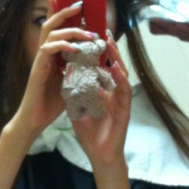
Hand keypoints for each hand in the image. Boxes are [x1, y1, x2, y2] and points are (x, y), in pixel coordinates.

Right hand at [13, 2, 97, 137]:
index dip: (56, 9)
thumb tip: (95, 57)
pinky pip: (48, 50)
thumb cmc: (51, 101)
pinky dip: (62, 46)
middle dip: (64, 11)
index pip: (54, 27)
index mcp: (51, 54)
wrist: (36, 119)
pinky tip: (74, 49)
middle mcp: (44, 53)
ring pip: (51, 33)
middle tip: (80, 4)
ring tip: (88, 34)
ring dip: (71, 30)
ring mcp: (40, 60)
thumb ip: (78, 66)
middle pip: (50, 23)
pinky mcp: (38, 69)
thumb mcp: (70, 79)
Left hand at [71, 36, 131, 165]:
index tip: (91, 37)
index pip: (101, 68)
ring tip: (109, 43)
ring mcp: (121, 100)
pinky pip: (124, 91)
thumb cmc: (90, 133)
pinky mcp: (125, 110)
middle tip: (103, 32)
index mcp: (103, 91)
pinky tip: (115, 68)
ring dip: (116, 58)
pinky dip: (120, 79)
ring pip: (121, 74)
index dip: (98, 53)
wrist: (99, 155)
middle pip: (113, 66)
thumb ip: (73, 91)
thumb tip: (63, 73)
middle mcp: (114, 92)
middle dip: (109, 49)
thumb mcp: (77, 107)